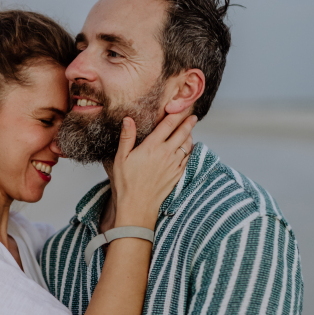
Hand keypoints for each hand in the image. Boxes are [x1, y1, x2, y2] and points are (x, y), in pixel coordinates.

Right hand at [112, 113, 195, 228]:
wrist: (138, 206)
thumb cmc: (126, 183)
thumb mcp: (120, 158)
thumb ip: (127, 137)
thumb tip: (128, 119)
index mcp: (152, 147)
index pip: (168, 125)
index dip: (176, 114)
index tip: (182, 108)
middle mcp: (166, 154)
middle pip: (182, 133)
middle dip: (188, 123)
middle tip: (193, 116)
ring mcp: (174, 165)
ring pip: (188, 145)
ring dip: (190, 136)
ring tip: (189, 131)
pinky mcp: (178, 175)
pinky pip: (188, 158)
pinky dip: (190, 151)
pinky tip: (188, 149)